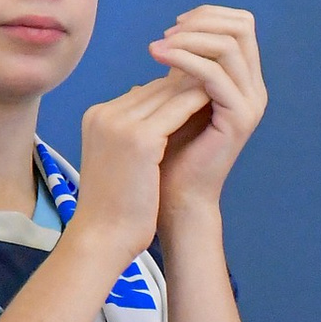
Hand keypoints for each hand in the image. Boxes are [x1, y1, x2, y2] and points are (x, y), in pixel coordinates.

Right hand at [70, 72, 209, 263]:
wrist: (101, 239)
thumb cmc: (114, 208)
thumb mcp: (119, 160)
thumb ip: (133, 134)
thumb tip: (162, 118)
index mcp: (96, 118)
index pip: (142, 93)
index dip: (172, 93)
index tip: (201, 91)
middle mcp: (104, 115)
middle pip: (153, 88)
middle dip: (186, 86)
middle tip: (219, 83)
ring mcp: (119, 124)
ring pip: (166, 93)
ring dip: (195, 89)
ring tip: (223, 88)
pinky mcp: (138, 138)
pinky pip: (176, 109)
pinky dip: (197, 103)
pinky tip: (218, 103)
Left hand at [149, 5, 266, 217]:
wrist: (173, 195)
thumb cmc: (169, 149)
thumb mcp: (176, 98)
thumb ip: (183, 69)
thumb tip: (170, 35)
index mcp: (244, 80)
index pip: (239, 24)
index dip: (207, 16)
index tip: (173, 26)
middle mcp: (254, 88)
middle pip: (241, 27)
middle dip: (201, 21)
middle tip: (166, 34)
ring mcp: (251, 102)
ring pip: (229, 45)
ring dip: (189, 39)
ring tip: (156, 47)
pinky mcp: (239, 118)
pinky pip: (215, 75)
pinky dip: (186, 60)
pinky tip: (160, 60)